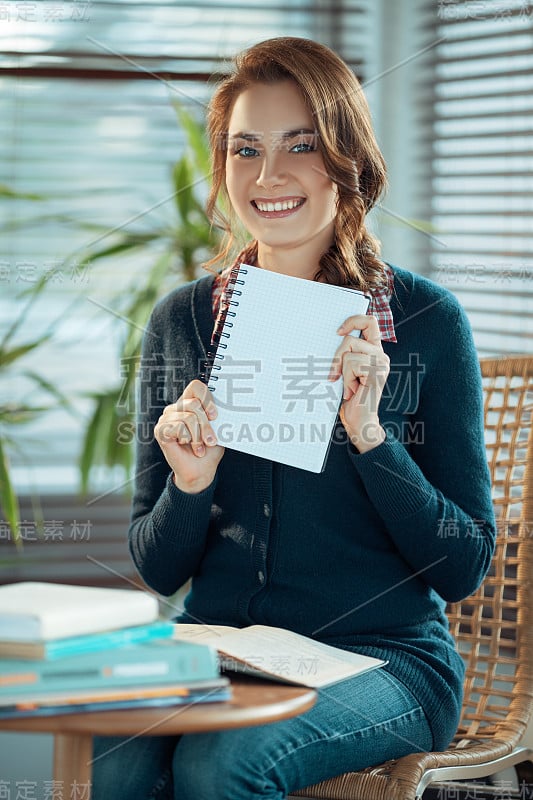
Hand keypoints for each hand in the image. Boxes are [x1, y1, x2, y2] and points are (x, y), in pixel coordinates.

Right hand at [154, 379, 224, 492]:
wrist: (200, 471)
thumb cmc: (209, 449)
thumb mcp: (217, 429)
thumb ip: (217, 416)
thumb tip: (227, 406)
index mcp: (190, 403)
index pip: (196, 386)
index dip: (207, 399)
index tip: (215, 416)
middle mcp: (176, 408)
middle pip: (193, 404)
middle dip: (206, 425)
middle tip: (211, 440)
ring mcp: (166, 418)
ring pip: (188, 417)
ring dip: (198, 436)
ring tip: (199, 447)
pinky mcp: (160, 430)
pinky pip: (178, 427)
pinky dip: (187, 439)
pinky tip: (188, 446)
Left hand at [329, 315, 389, 452]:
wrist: (359, 422)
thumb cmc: (349, 398)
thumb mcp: (346, 371)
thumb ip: (345, 354)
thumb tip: (331, 337)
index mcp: (374, 351)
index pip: (370, 322)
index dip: (353, 320)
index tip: (338, 332)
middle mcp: (381, 355)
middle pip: (351, 339)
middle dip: (337, 357)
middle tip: (335, 374)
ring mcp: (381, 363)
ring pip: (348, 353)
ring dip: (341, 371)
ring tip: (349, 386)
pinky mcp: (377, 372)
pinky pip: (351, 364)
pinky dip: (346, 379)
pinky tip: (352, 391)